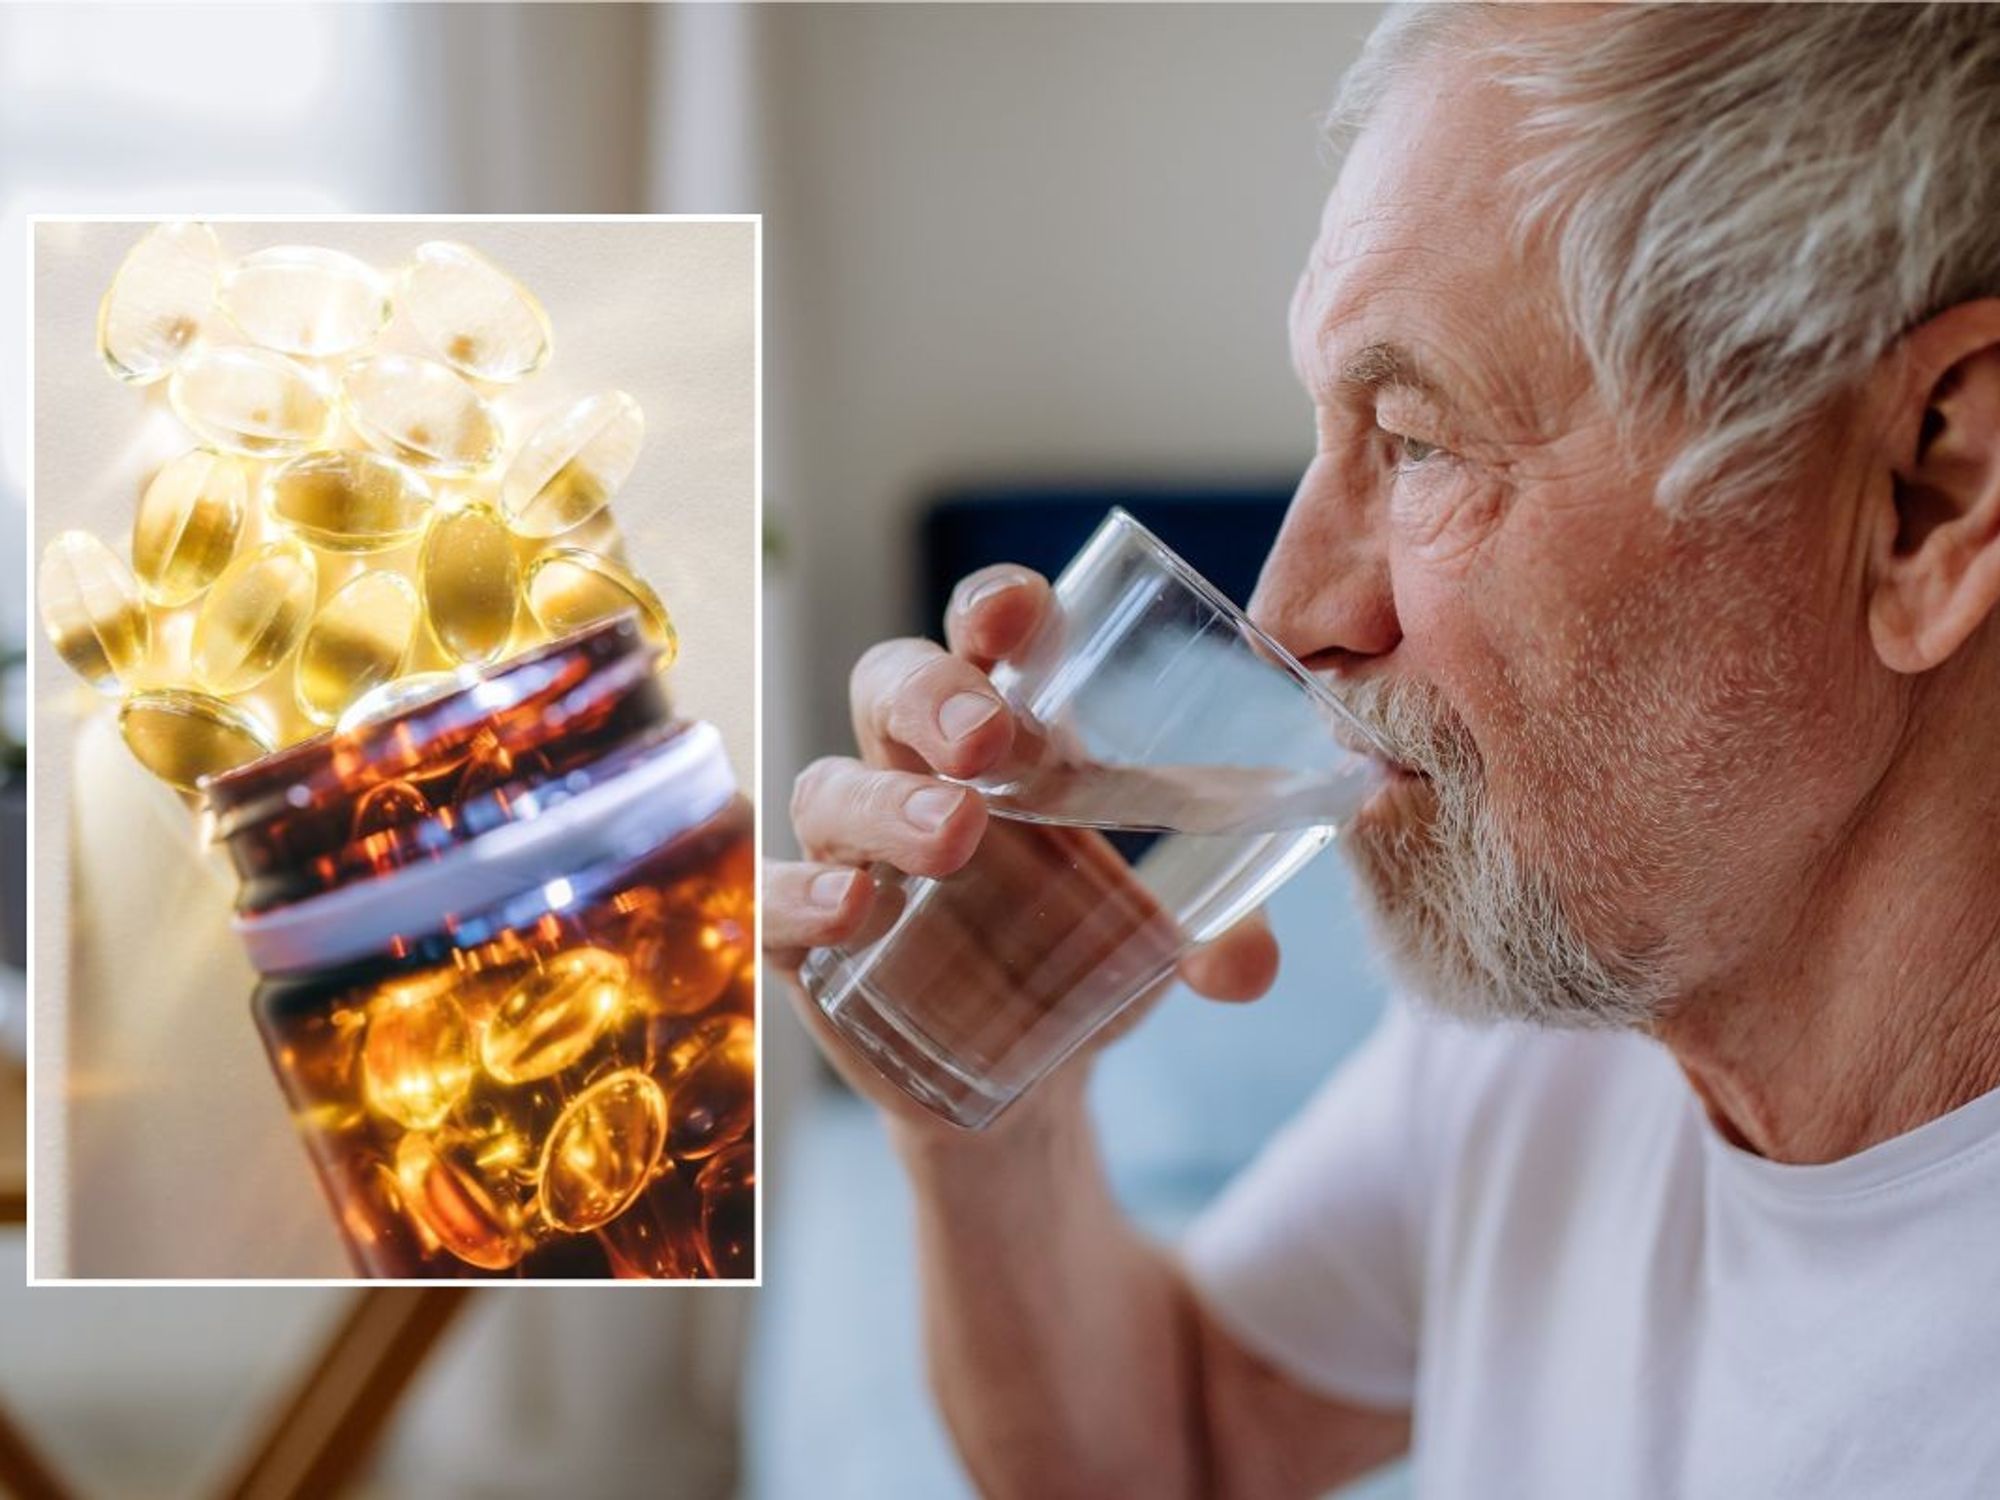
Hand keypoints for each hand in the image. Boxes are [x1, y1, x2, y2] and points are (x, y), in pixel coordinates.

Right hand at [765, 563, 1281, 1137]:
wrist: (1028, 1077)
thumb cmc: (1087, 954)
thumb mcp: (1161, 935)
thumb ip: (1220, 935)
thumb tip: (1249, 971)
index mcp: (1011, 735)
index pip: (985, 637)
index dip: (994, 608)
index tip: (1020, 613)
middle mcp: (919, 771)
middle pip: (888, 684)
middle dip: (931, 693)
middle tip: (988, 738)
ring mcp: (856, 850)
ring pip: (833, 786)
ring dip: (888, 802)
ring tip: (955, 835)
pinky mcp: (812, 937)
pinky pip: (777, 895)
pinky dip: (804, 895)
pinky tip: (854, 908)